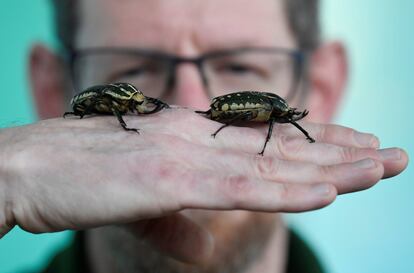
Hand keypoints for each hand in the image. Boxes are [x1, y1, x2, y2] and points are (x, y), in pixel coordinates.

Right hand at [0, 108, 407, 262]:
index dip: (312, 146)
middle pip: (279, 149)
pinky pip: (237, 189)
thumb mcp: (136, 193)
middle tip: (391, 152)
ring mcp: (181, 159)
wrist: (23, 166)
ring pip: (270, 168)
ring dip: (328, 170)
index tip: (353, 148)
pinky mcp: (165, 182)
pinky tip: (325, 193)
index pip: (263, 142)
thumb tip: (204, 241)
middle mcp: (192, 141)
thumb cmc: (77, 176)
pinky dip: (284, 192)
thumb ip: (176, 215)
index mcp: (187, 140)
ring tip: (380, 166)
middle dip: (339, 152)